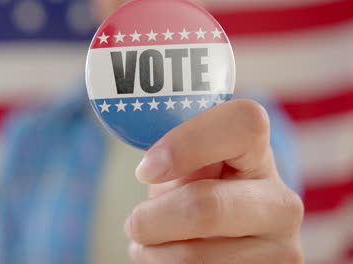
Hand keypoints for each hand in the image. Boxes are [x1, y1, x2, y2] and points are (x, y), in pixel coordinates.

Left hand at [125, 99, 303, 263]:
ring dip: (153, 252)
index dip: (186, 143)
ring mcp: (283, 249)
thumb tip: (152, 169)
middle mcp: (281, 203)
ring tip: (154, 242)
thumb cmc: (196, 190)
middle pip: (205, 208)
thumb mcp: (187, 167)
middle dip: (151, 220)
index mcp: (260, 155)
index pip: (243, 124)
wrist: (229, 235)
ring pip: (193, 257)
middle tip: (135, 223)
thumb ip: (176, 157)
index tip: (145, 170)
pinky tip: (172, 257)